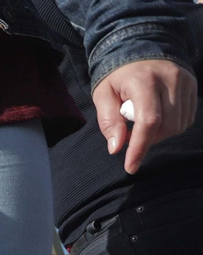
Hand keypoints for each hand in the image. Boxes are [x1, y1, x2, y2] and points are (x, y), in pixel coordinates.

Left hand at [94, 59, 196, 173]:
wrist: (141, 46)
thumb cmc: (118, 76)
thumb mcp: (103, 94)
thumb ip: (109, 121)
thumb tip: (116, 148)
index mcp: (144, 80)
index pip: (149, 121)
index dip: (140, 147)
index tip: (130, 166)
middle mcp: (170, 79)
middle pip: (165, 126)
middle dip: (146, 140)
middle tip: (129, 134)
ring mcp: (185, 81)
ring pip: (177, 125)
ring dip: (158, 134)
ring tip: (141, 123)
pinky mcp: (193, 85)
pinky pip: (186, 118)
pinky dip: (170, 126)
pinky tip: (157, 117)